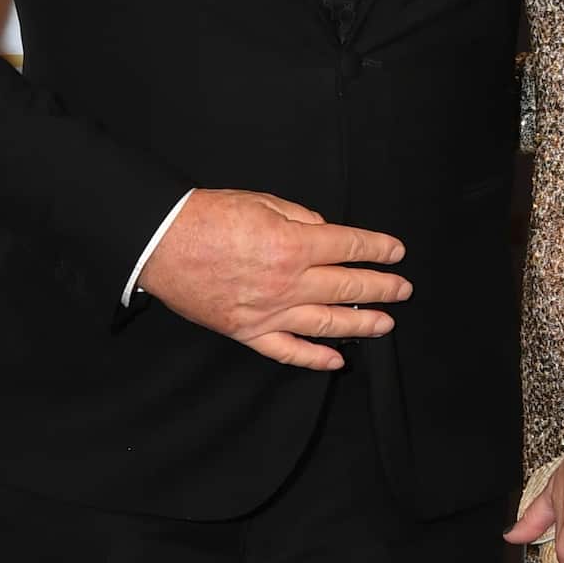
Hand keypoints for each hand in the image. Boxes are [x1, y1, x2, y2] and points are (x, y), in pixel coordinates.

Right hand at [139, 188, 409, 371]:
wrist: (161, 242)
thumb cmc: (208, 216)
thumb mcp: (263, 202)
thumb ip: (301, 218)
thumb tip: (325, 232)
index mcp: (293, 245)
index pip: (350, 247)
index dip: (378, 249)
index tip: (396, 252)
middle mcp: (287, 282)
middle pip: (348, 287)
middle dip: (381, 288)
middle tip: (402, 289)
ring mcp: (269, 312)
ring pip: (327, 324)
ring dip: (362, 325)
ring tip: (385, 324)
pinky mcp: (247, 331)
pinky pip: (288, 352)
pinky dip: (314, 359)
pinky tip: (336, 360)